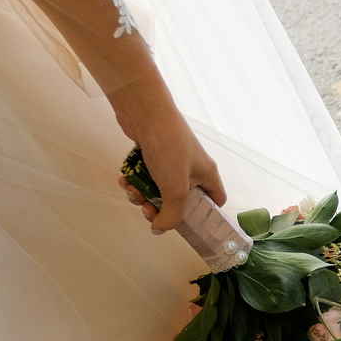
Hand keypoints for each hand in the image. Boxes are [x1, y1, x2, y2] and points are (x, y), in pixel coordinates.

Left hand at [107, 81, 225, 234]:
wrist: (145, 111)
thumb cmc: (169, 147)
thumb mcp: (175, 188)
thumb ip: (171, 215)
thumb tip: (160, 229)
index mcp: (206, 176)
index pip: (216, 201)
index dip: (205, 216)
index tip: (186, 225)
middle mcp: (192, 169)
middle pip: (180, 201)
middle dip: (161, 209)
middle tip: (148, 209)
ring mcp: (171, 161)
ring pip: (159, 191)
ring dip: (142, 196)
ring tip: (132, 190)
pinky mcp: (152, 155)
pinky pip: (145, 177)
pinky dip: (135, 182)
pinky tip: (124, 179)